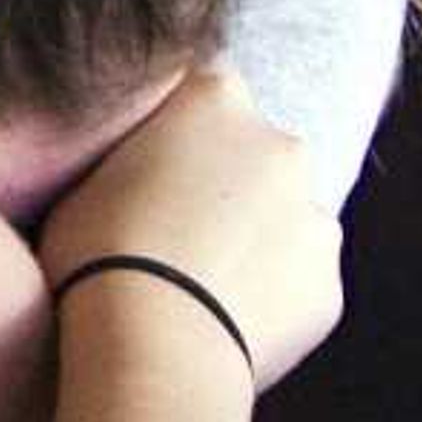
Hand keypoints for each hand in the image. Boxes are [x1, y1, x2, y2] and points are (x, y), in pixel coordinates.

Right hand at [38, 68, 341, 389]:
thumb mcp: (92, 166)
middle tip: (178, 218)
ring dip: (258, 234)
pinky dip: (273, 289)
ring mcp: (314, 217)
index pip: (208, 83)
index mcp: (215, 96)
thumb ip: (136, 150)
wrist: (153, 338)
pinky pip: (299, 278)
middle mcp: (278, 145)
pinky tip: (229, 310)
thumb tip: (138, 167)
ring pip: (287, 217)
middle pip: (257, 150)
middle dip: (230, 177)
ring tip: (204, 273)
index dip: (182, 122)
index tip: (157, 154)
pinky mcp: (329, 286)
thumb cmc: (98, 244)